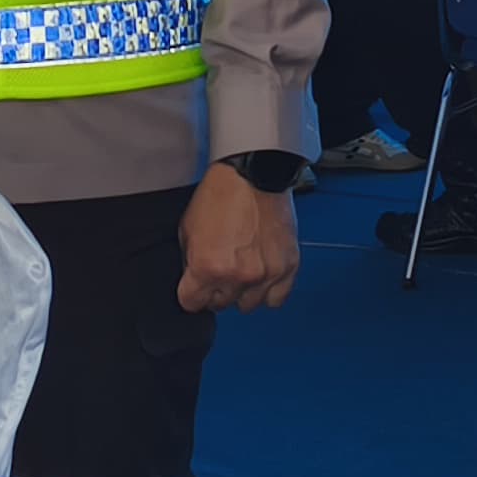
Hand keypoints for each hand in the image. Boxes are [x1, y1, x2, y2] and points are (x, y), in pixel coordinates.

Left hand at [179, 162, 301, 312]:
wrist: (255, 172)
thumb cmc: (221, 193)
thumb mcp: (188, 228)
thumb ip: (190, 262)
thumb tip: (195, 281)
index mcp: (207, 267)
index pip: (192, 304)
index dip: (192, 292)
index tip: (196, 285)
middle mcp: (237, 276)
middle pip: (220, 305)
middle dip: (216, 289)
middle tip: (221, 268)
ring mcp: (265, 274)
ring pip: (248, 305)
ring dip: (243, 291)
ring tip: (243, 269)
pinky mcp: (287, 267)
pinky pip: (276, 299)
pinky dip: (268, 291)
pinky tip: (262, 275)